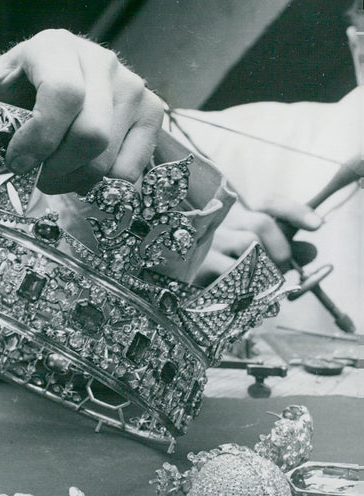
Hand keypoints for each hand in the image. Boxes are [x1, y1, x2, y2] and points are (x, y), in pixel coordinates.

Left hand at [0, 29, 163, 193]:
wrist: (41, 95)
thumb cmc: (8, 96)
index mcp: (53, 48)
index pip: (63, 94)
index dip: (40, 138)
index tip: (15, 161)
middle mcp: (100, 60)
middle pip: (91, 134)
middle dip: (56, 169)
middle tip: (35, 177)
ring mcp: (132, 86)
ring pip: (110, 158)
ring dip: (74, 181)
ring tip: (55, 175)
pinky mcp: (151, 114)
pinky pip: (131, 170)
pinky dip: (101, 185)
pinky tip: (81, 172)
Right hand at [196, 199, 323, 283]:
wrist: (177, 286)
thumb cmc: (218, 274)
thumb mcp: (252, 258)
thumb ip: (281, 251)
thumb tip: (311, 251)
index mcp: (234, 218)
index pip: (269, 204)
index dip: (295, 211)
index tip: (318, 226)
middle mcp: (218, 223)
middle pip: (261, 223)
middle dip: (281, 250)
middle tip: (282, 271)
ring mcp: (207, 241)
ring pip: (249, 244)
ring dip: (264, 268)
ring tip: (260, 284)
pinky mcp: (199, 262)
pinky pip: (234, 269)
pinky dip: (247, 282)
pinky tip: (243, 292)